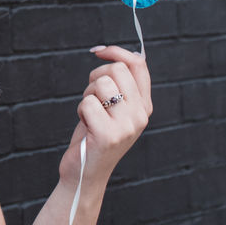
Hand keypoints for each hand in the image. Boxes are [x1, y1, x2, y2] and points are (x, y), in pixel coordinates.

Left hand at [58, 45, 151, 187]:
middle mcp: (141, 115)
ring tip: (90, 115)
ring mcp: (127, 126)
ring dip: (87, 95)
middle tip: (93, 97)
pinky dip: (80, 110)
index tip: (99, 51)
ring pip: (101, 84)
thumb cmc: (94, 135)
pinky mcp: (109, 135)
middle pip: (117, 69)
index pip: (138, 65)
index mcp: (144, 106)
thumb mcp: (112, 108)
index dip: (116, 52)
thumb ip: (119, 86)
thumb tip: (114, 53)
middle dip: (97, 77)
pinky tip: (86, 127)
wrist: (85, 173)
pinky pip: (87, 103)